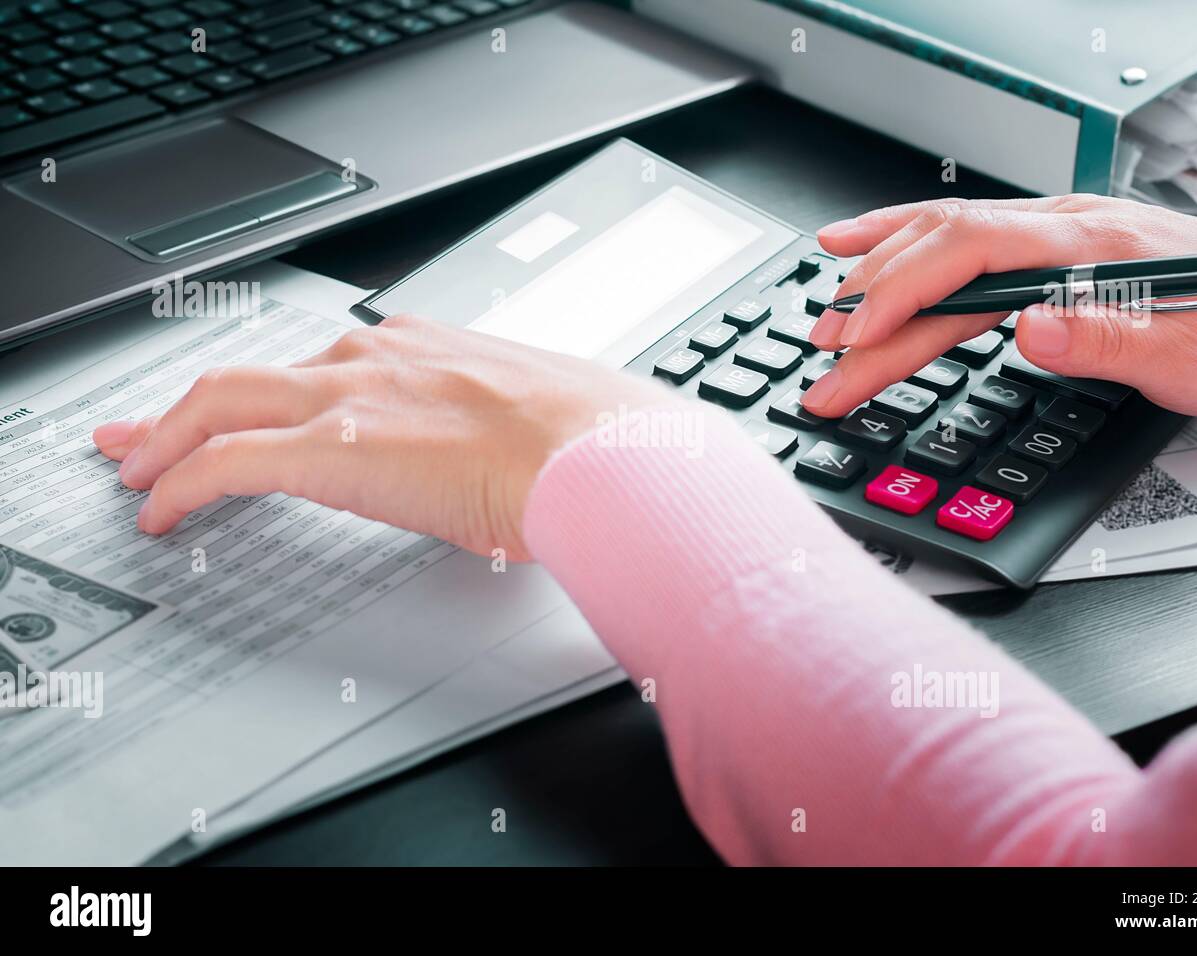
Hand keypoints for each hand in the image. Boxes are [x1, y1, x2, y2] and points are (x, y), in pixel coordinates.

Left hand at [92, 315, 673, 557]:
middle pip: (255, 371)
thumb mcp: (547, 419)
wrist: (604, 457)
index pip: (331, 359)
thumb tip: (526, 461)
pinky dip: (180, 486)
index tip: (267, 407)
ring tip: (140, 471)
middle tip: (150, 430)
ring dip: (169, 438)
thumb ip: (513, 430)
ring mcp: (352, 400)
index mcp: (433, 351)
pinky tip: (161, 513)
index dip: (283, 387)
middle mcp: (381, 361)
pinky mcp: (332, 449)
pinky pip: (225, 463)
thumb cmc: (597, 443)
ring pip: (222, 401)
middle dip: (190, 404)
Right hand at [802, 194, 1196, 417]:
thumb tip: (1027, 332)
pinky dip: (907, 245)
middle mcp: (1066, 229)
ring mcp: (1058, 234)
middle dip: (869, 305)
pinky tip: (876, 245)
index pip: (966, 256)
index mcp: (1090, 249)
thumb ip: (1106, 342)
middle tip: (822, 360)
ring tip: (824, 311)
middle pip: (939, 252)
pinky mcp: (1056, 250)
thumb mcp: (1191, 359)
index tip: (853, 344)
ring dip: (876, 276)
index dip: (899, 296)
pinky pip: (962, 238)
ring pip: (942, 239)